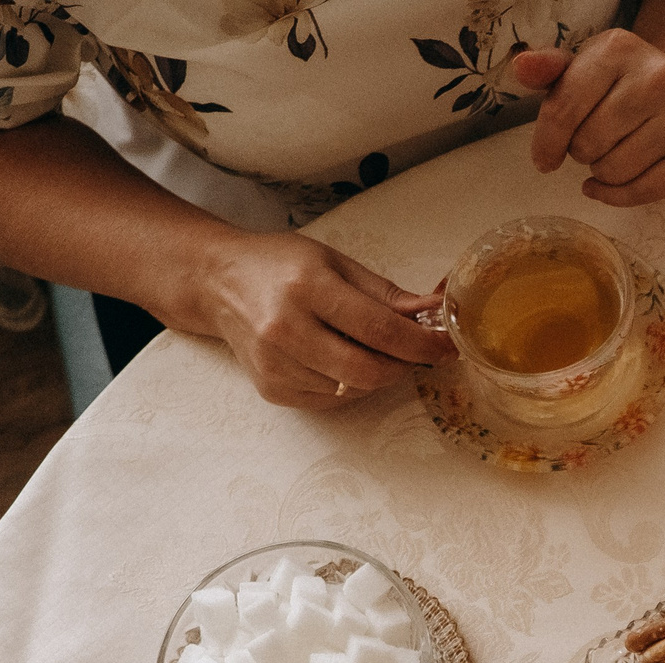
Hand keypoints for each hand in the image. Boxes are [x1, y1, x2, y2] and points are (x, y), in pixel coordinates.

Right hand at [180, 232, 450, 409]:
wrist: (217, 281)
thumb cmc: (280, 266)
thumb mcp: (334, 262)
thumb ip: (386, 293)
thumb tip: (435, 313)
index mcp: (307, 288)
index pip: (379, 329)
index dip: (422, 343)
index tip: (447, 346)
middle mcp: (286, 328)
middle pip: (368, 370)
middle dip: (403, 366)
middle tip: (413, 351)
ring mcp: (275, 364)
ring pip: (353, 389)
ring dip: (376, 374)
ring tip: (367, 347)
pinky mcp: (271, 388)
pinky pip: (331, 399)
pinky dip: (348, 384)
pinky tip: (336, 358)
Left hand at [516, 33, 664, 206]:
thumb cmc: (621, 86)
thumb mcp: (583, 69)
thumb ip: (549, 71)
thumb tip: (522, 66)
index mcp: (619, 49)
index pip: (565, 109)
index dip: (546, 142)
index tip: (544, 159)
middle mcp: (659, 76)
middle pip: (589, 143)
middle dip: (581, 151)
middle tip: (592, 142)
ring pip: (615, 171)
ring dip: (601, 173)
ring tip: (610, 155)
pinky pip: (643, 193)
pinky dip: (618, 196)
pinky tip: (611, 186)